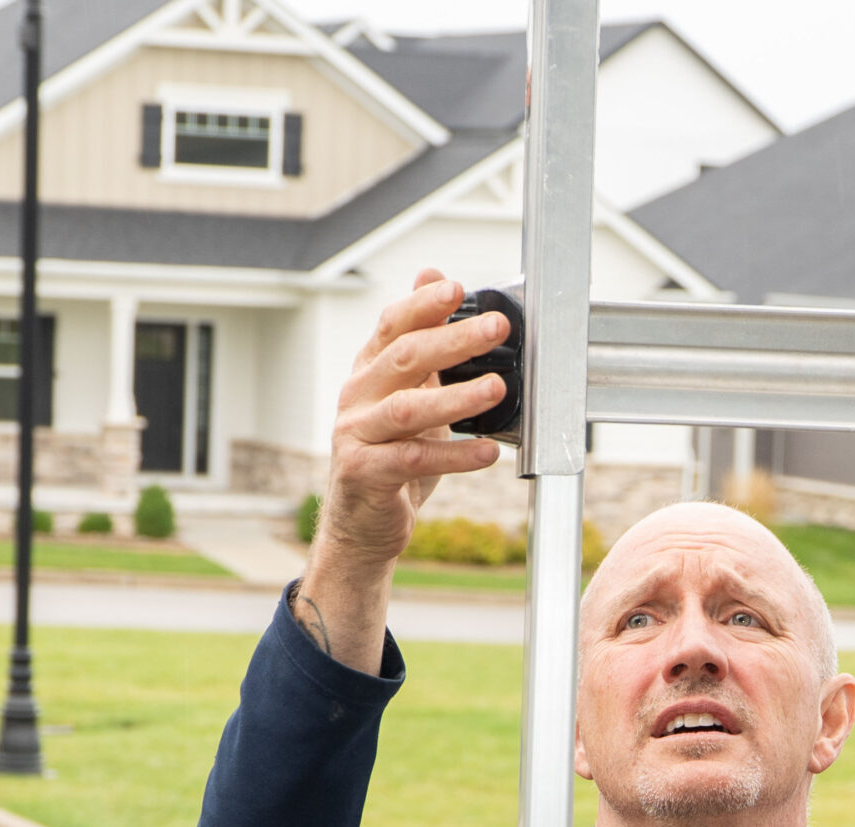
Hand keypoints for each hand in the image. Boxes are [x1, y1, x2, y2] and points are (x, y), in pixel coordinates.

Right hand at [316, 270, 509, 571]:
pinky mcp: (366, 473)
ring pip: (408, 409)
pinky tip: (488, 452)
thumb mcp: (410, 393)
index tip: (457, 289)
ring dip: (456, 397)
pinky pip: (414, 459)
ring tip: (497, 388)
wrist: (364, 522)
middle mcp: (358, 396)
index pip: (394, 325)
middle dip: (454, 340)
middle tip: (496, 329)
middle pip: (405, 359)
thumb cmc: (394, 455)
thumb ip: (423, 342)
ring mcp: (357, 435)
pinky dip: (455, 454)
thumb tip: (433, 276)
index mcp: (370, 371)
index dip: (423, 305)